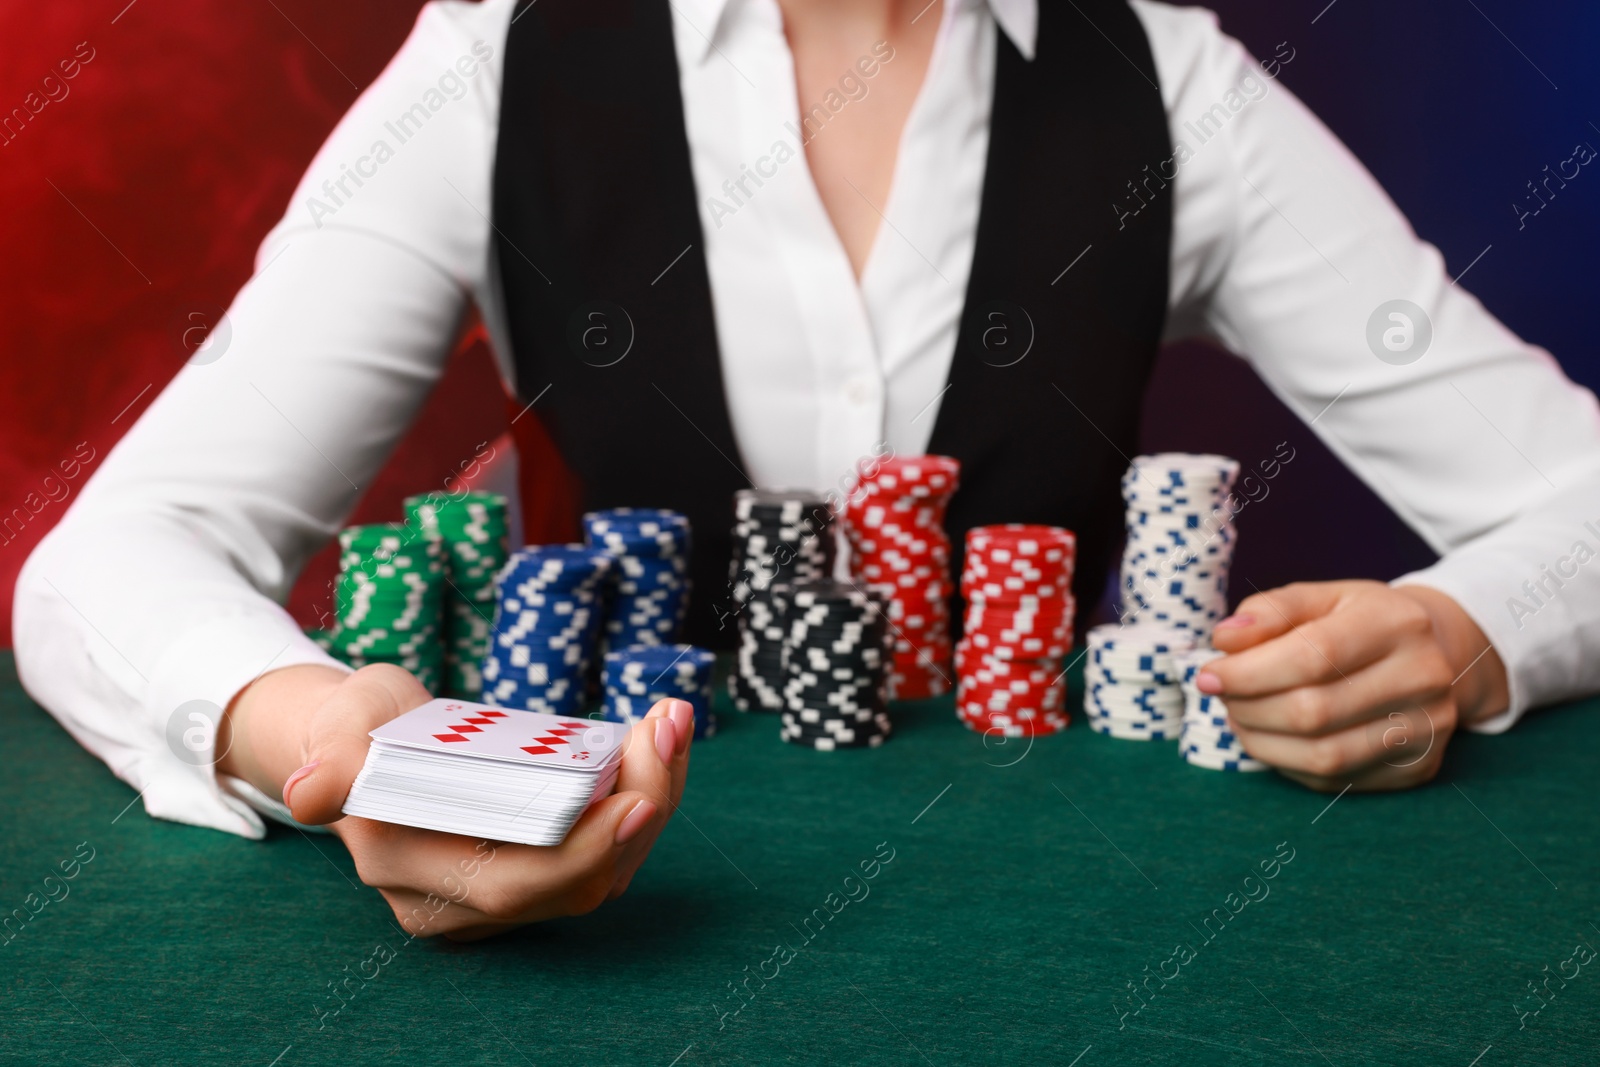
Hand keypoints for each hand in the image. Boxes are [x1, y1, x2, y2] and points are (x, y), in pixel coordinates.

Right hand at [217, 663, 692, 938]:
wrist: (368, 741)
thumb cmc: (359, 728)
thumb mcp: (342, 726)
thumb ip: (334, 757)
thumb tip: (314, 791)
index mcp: (409, 871)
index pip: (510, 884)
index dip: (578, 851)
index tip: (636, 797)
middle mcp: (460, 900)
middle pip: (573, 880)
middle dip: (638, 807)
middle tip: (668, 727)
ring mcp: (504, 892)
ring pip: (604, 867)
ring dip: (653, 796)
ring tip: (672, 720)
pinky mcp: (540, 868)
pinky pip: (608, 848)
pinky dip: (644, 795)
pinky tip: (660, 741)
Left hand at [1201, 580, 1508, 791]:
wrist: (1435, 654)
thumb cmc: (1361, 621)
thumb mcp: (1320, 598)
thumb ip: (1270, 611)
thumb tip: (1225, 640)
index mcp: (1396, 623)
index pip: (1312, 656)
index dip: (1249, 672)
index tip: (1208, 675)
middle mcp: (1423, 678)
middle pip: (1313, 711)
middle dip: (1248, 708)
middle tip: (1221, 696)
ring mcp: (1426, 729)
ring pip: (1323, 756)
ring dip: (1261, 742)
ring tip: (1239, 716)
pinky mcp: (1416, 768)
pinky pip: (1335, 780)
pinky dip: (1288, 763)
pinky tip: (1272, 738)